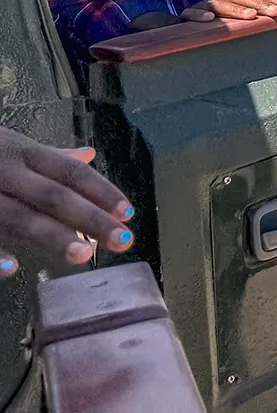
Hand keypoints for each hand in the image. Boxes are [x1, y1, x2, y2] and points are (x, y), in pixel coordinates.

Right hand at [0, 128, 134, 276]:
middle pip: (52, 195)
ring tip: (82, 255)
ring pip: (17, 217)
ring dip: (50, 237)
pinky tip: (11, 270)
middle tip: (123, 240)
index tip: (127, 213)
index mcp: (20, 152)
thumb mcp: (8, 143)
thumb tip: (87, 156)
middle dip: (90, 218)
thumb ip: (47, 156)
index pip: (70, 172)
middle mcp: (3, 170)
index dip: (101, 191)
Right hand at [182, 0, 276, 21]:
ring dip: (236, 9)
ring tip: (251, 15)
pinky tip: (209, 19)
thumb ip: (255, 15)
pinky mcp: (187, 16)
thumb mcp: (236, 18)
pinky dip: (199, 15)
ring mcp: (203, 6)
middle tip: (274, 12)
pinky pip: (191, 14)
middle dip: (259, 4)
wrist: (184, 26)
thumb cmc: (218, 24)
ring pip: (220, 4)